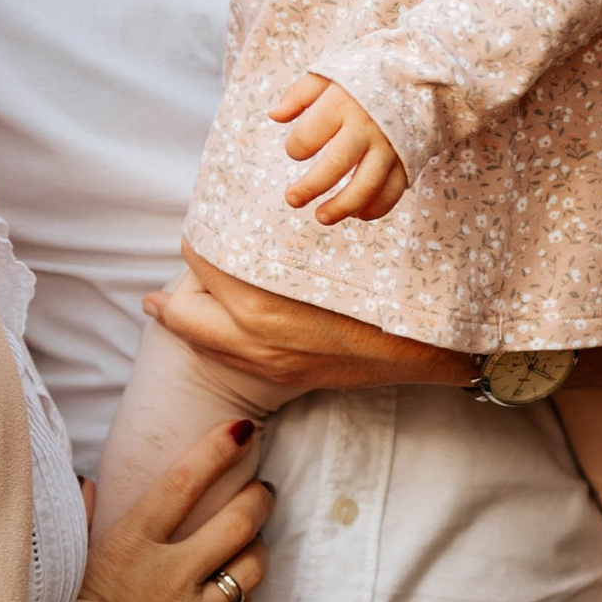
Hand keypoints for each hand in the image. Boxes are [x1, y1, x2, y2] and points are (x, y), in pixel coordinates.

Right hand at [82, 419, 273, 601]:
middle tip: (261, 488)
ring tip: (251, 540)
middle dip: (258, 496)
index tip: (240, 430)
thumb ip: (84, 521)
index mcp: (131, 547)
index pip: (184, 483)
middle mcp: (170, 575)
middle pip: (237, 520)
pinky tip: (231, 592)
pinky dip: (241, 599)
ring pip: (252, 565)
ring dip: (257, 546)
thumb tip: (89, 483)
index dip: (216, 450)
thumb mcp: (73, 568)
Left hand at [149, 253, 472, 397]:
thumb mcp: (323, 251)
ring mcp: (264, 364)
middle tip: (194, 264)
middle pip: (179, 309)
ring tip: (190, 294)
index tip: (204, 223)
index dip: (198, 235)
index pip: (198, 259)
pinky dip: (213, 336)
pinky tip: (220, 321)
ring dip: (192, 312)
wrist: (423, 345)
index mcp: (258, 304)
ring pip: (195, 337)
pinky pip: (222, 357)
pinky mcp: (279, 378)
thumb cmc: (380, 289)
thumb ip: (276, 244)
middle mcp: (252, 339)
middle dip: (182, 283)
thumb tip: (242, 225)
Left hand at [270, 70, 408, 220]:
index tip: (296, 150)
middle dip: (310, 187)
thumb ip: (299, 94)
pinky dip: (375, 208)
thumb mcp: (329, 73)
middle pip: (335, 165)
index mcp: (342, 103)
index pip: (307, 136)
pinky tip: (357, 213)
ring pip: (366, 185)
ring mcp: (390, 146)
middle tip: (292, 199)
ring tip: (321, 217)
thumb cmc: (364, 76)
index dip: (295, 148)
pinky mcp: (408, 159)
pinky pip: (392, 192)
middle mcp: (367, 126)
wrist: (417, 74)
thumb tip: (274, 115)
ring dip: (342, 207)